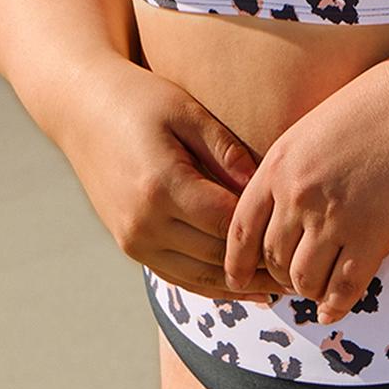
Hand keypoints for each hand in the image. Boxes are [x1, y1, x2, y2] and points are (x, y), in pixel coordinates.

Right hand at [56, 55, 291, 300]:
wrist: (82, 109)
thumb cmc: (141, 100)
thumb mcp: (186, 111)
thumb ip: (225, 150)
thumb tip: (262, 186)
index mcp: (162, 186)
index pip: (227, 223)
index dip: (267, 234)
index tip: (304, 237)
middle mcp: (144, 222)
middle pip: (216, 256)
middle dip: (261, 268)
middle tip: (306, 271)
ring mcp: (132, 239)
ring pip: (198, 276)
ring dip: (240, 287)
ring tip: (283, 288)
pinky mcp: (129, 245)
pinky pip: (178, 276)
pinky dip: (211, 285)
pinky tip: (244, 288)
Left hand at [223, 57, 388, 324]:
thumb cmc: (381, 102)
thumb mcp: (319, 126)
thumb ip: (295, 167)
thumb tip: (285, 209)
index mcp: (280, 163)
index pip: (241, 227)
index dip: (237, 261)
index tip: (237, 278)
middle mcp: (299, 194)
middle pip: (272, 258)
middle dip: (280, 276)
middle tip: (294, 281)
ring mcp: (335, 217)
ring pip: (304, 279)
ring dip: (309, 290)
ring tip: (318, 290)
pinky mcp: (373, 236)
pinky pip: (343, 288)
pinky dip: (335, 305)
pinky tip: (334, 310)